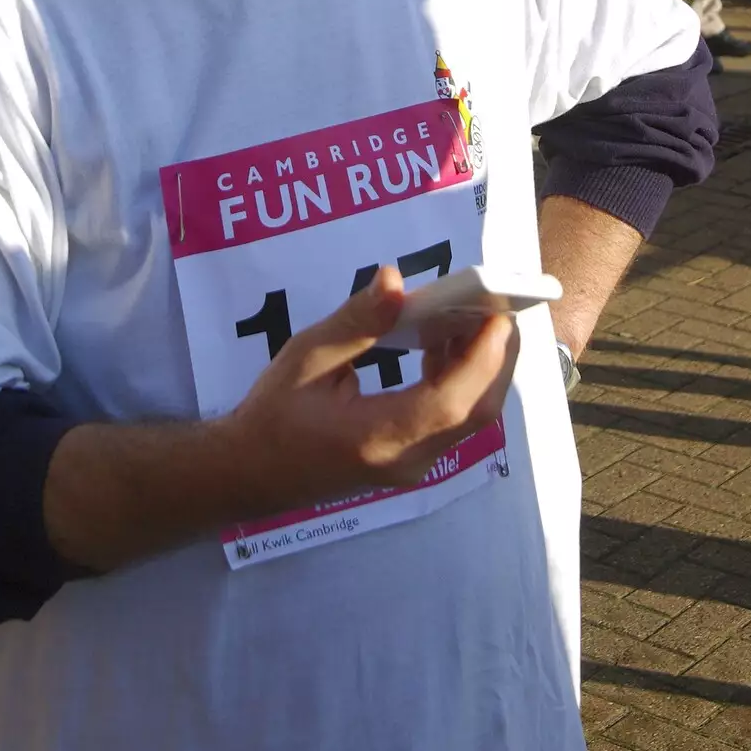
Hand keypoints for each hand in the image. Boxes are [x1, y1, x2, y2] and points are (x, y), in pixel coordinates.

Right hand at [223, 266, 518, 515]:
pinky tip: (442, 340)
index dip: (483, 356)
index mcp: (380, 437)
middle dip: (498, 355)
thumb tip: (395, 279)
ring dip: (481, 364)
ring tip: (471, 311)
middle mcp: (408, 459)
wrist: (252, 471)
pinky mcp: (413, 457)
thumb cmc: (274, 413)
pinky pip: (453, 418)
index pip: (452, 401)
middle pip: (478, 410)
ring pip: (471, 415)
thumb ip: (357, 321)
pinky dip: (461, 378)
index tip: (497, 310)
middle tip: (498, 301)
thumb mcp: (308, 356)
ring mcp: (414, 464)